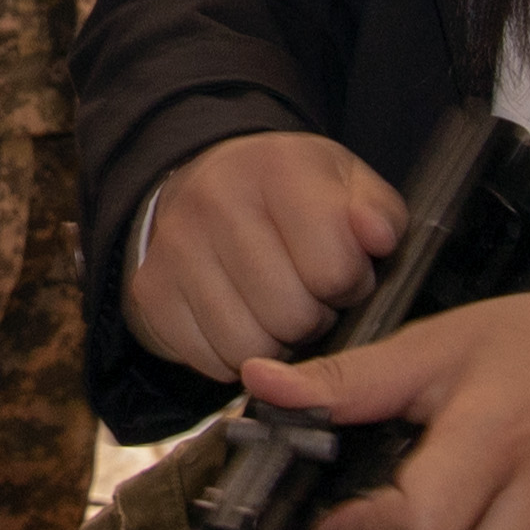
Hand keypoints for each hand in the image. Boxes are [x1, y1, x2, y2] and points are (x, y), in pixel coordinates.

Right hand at [125, 129, 404, 376]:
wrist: (208, 184)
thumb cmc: (293, 197)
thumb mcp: (349, 189)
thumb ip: (379, 214)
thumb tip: (377, 237)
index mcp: (277, 167)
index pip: (335, 269)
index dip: (350, 284)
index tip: (341, 270)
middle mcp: (216, 200)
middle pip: (291, 316)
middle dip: (313, 317)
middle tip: (307, 294)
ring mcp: (174, 247)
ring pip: (250, 348)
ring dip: (276, 344)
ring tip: (277, 309)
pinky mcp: (150, 292)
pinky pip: (211, 362)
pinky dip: (236, 357)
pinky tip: (242, 319)